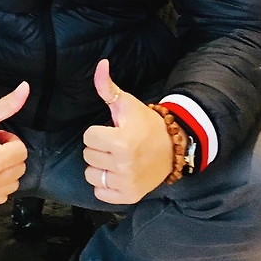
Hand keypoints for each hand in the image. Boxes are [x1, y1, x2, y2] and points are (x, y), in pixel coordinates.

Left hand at [82, 60, 173, 204]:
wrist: (172, 148)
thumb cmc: (146, 124)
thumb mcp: (126, 103)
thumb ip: (107, 87)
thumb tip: (101, 64)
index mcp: (121, 142)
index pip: (88, 137)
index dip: (98, 131)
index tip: (112, 130)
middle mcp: (124, 165)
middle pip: (88, 156)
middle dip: (99, 148)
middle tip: (115, 145)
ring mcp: (127, 183)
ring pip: (91, 176)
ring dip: (100, 167)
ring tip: (114, 159)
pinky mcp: (129, 197)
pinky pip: (100, 193)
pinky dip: (105, 186)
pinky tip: (116, 174)